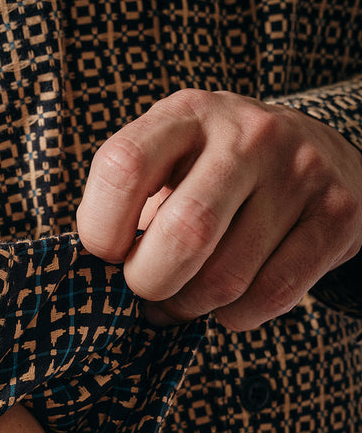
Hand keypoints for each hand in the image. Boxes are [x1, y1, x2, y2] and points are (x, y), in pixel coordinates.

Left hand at [77, 89, 361, 329]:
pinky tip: (228, 305)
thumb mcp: (170, 159)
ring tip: (184, 300)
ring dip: (191, 307)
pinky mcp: (336, 215)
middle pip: (184, 232)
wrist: (316, 151)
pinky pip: (273, 295)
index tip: (106, 253)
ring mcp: (299, 172)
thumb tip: (96, 279)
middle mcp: (248, 135)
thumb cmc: (215, 170)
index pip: (123, 166)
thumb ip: (132, 203)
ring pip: (227, 277)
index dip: (99, 227)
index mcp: (187, 114)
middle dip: (150, 283)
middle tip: (146, 291)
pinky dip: (236, 318)